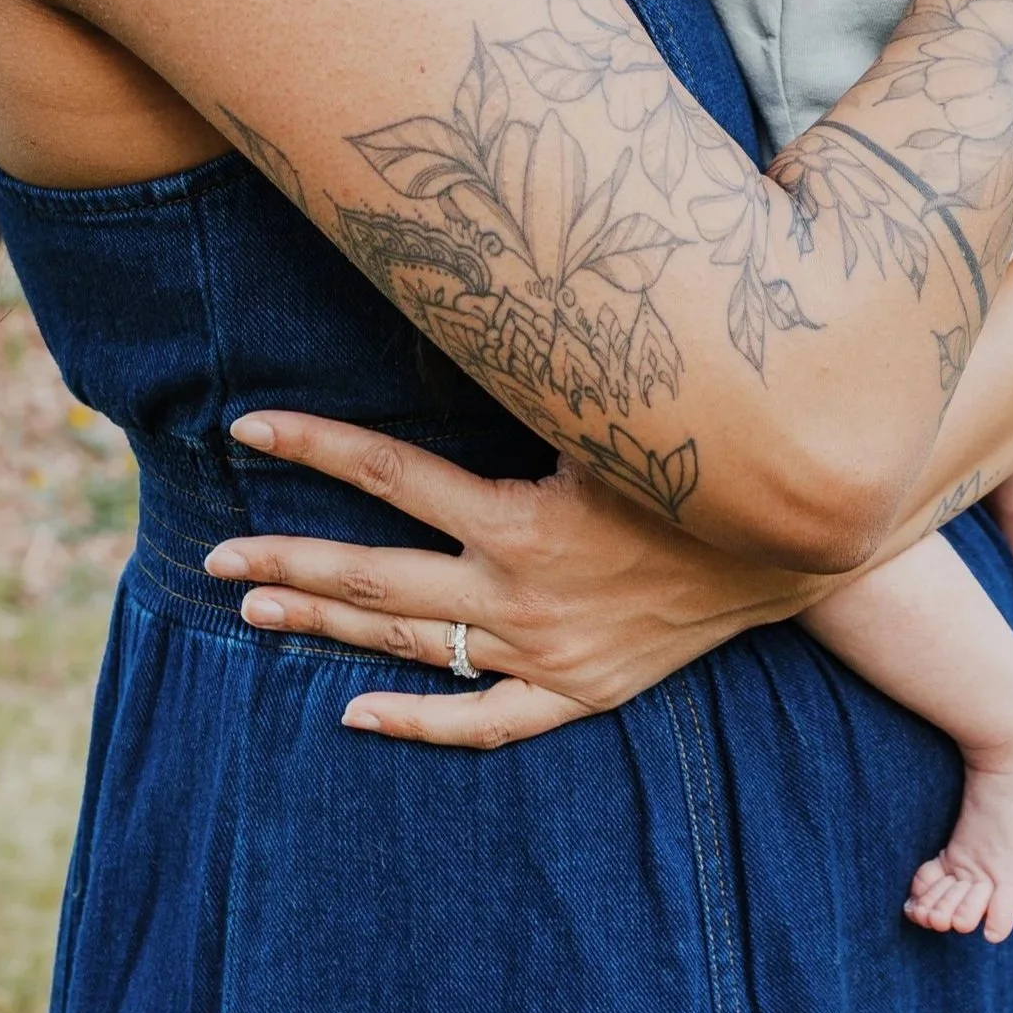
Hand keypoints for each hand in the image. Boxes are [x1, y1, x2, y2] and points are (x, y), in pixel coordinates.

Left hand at [206, 412, 823, 747]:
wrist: (796, 544)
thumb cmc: (701, 455)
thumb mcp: (615, 409)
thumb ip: (539, 369)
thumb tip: (467, 291)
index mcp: (522, 520)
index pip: (392, 475)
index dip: (315, 445)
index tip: (247, 426)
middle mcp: (521, 595)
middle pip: (378, 579)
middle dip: (290, 561)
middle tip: (215, 556)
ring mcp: (547, 655)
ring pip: (413, 648)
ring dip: (330, 625)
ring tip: (255, 608)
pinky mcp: (579, 692)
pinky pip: (484, 721)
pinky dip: (419, 721)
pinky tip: (354, 714)